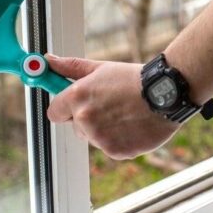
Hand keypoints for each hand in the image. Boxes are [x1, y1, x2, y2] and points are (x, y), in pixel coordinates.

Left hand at [45, 54, 180, 159]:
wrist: (164, 93)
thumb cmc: (133, 79)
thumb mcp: (100, 68)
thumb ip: (70, 67)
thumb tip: (48, 61)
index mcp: (77, 98)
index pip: (54, 112)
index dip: (64, 108)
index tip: (74, 105)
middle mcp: (85, 119)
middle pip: (75, 127)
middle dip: (87, 119)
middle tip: (109, 106)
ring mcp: (100, 138)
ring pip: (93, 138)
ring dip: (104, 130)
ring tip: (125, 114)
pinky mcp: (115, 151)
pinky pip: (110, 148)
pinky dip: (120, 140)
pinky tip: (133, 125)